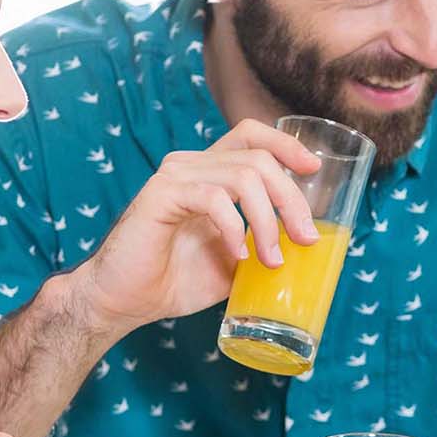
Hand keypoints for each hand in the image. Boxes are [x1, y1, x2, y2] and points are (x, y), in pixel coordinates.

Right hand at [73, 119, 319, 326]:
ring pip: (244, 176)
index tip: (313, 169)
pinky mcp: (161, 195)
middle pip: (258, 157)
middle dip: (292, 198)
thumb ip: (262, 243)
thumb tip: (305, 245)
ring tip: (271, 259)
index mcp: (208, 173)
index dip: (286, 144)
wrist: (123, 302)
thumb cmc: (174, 281)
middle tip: (305, 238)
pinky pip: (214, 198)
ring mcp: (175, 176)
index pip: (251, 135)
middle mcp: (191, 165)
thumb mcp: (234, 261)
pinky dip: (234, 228)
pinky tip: (237, 255)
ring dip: (268, 220)